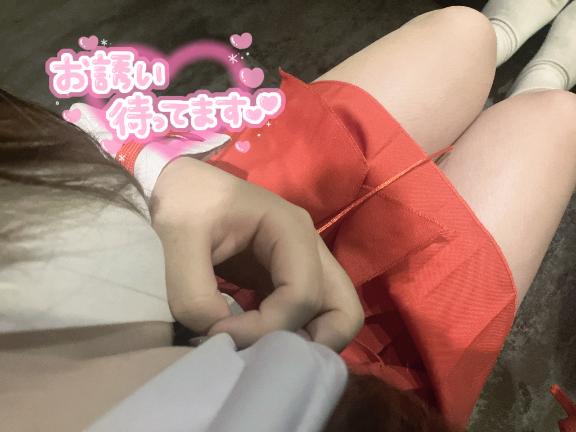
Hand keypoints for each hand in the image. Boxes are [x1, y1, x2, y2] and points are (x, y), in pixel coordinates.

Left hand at [150, 156, 363, 350]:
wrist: (184, 186)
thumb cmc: (186, 201)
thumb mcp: (180, 237)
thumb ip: (194, 292)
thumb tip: (218, 336)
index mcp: (290, 230)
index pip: (302, 294)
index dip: (266, 326)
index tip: (219, 334)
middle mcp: (309, 250)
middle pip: (344, 310)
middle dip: (316, 344)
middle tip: (269, 361)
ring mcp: (303, 266)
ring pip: (332, 317)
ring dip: (304, 344)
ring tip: (260, 357)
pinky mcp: (286, 281)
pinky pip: (305, 317)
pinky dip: (288, 337)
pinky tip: (253, 343)